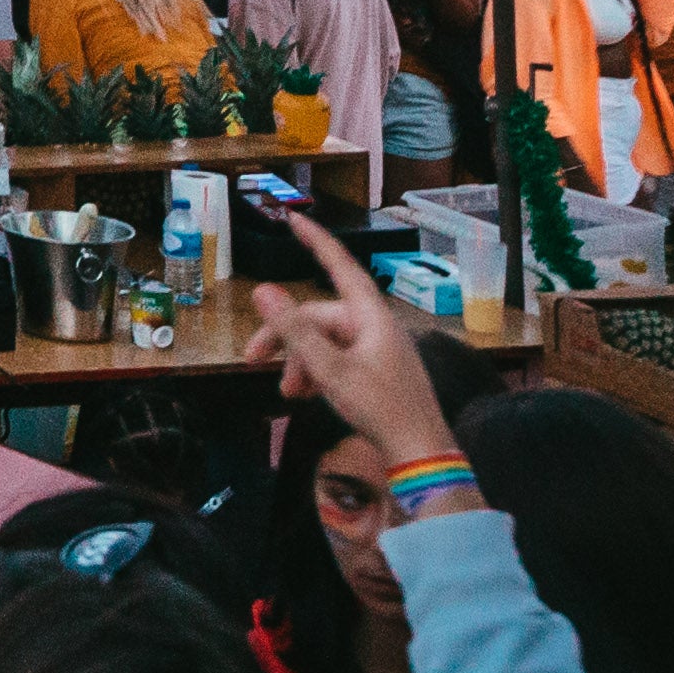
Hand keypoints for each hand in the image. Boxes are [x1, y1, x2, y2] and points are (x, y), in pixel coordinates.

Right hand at [242, 211, 452, 462]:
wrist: (420, 453)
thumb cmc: (379, 407)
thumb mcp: (329, 370)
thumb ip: (294, 331)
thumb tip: (262, 289)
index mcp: (371, 317)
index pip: (340, 267)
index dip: (316, 242)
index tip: (294, 219)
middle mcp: (375, 326)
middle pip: (320, 317)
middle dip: (287, 338)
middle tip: (253, 362)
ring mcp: (378, 350)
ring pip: (326, 341)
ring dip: (300, 361)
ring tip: (287, 392)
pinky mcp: (378, 372)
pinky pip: (339, 359)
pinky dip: (317, 371)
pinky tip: (305, 394)